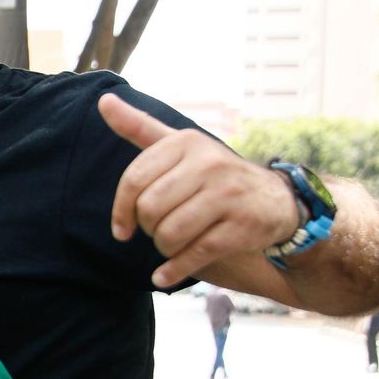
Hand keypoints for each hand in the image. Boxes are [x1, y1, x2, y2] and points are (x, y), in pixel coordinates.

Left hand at [100, 94, 299, 288]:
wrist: (276, 200)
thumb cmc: (212, 174)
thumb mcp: (179, 146)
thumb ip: (139, 127)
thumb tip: (103, 101)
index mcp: (186, 142)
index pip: (134, 180)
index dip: (121, 211)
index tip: (121, 229)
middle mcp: (209, 163)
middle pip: (150, 209)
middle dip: (147, 228)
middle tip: (158, 232)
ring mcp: (229, 195)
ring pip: (170, 233)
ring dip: (163, 248)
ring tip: (171, 246)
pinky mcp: (243, 226)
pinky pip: (195, 254)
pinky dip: (174, 270)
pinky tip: (164, 277)